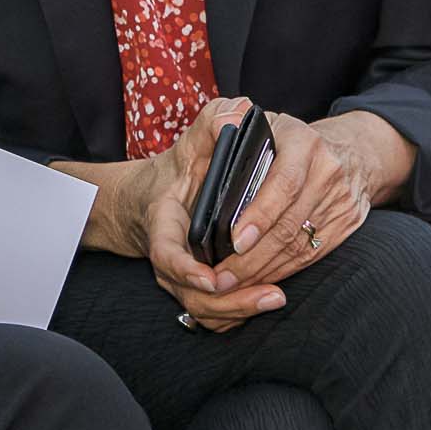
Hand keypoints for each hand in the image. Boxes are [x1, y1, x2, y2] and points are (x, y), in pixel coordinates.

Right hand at [117, 98, 284, 331]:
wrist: (153, 199)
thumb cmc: (182, 167)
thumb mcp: (193, 138)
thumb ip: (213, 122)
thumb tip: (237, 114)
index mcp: (163, 220)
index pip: (166, 251)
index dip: (186, 268)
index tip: (212, 277)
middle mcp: (168, 254)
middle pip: (194, 293)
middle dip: (234, 298)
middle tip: (274, 293)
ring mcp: (179, 276)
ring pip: (206, 309)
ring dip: (241, 309)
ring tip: (277, 298)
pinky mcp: (193, 289)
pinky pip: (214, 315)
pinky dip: (239, 314)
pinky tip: (267, 302)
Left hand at [207, 110, 396, 294]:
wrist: (351, 151)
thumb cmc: (288, 139)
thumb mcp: (263, 124)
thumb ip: (232, 127)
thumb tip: (213, 144)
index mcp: (303, 142)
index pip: (283, 184)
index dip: (260, 215)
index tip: (235, 241)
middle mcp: (327, 172)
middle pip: (289, 224)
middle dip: (253, 257)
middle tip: (221, 277)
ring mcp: (341, 202)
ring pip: (299, 246)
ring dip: (263, 271)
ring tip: (232, 285)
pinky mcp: (347, 225)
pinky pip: (310, 255)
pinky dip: (281, 271)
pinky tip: (258, 280)